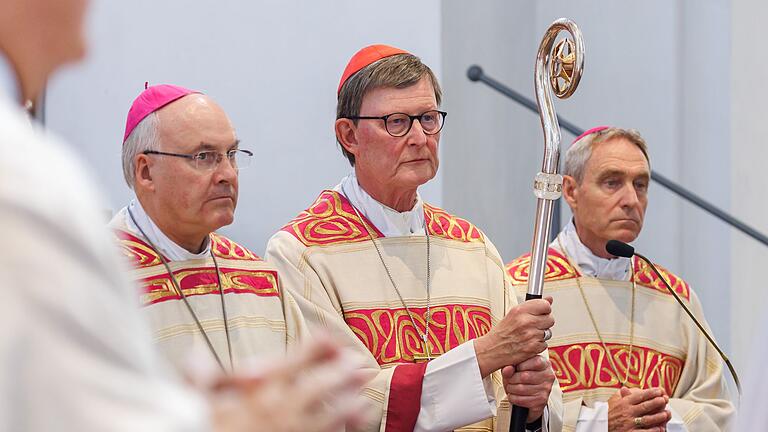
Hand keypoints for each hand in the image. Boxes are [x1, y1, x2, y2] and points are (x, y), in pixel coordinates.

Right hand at [206, 336, 366, 431]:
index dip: (314, 347)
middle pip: (320, 385)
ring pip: (330, 415)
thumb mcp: (198, 405)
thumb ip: (201, 379)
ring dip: (350, 403)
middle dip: (340, 372)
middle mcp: (280, 410)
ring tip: (364, 395)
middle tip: (357, 362)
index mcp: (259, 392)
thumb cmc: (206, 430)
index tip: (329, 337)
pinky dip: (344, 428)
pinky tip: (356, 421)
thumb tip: (194, 355)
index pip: (293, 362)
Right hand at [475, 297, 553, 376]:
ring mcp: (530, 335)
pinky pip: (545, 344)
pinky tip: (528, 343)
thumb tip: (549, 299)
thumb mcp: (513, 314)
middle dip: (544, 322)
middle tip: (534, 325)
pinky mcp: (533, 348)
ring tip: (529, 335)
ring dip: (541, 334)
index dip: (545, 309)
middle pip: (550, 319)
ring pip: (548, 332)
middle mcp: (526, 322)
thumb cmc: (501, 332)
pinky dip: (538, 345)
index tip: (541, 312)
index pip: (545, 305)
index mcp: (520, 311)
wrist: (492, 350)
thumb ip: (532, 306)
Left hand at [502, 355, 554, 422]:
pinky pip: (521, 400)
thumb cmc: (521, 375)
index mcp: (544, 363)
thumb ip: (510, 365)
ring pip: (521, 389)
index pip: (534, 362)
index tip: (516, 368)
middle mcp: (548, 375)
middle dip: (511, 379)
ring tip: (510, 387)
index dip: (520, 366)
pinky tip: (513, 395)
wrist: (527, 393)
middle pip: (524, 376)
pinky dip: (513, 398)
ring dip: (510, 389)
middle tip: (509, 380)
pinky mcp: (541, 401)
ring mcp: (546, 389)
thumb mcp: (515, 367)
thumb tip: (507, 369)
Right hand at [607, 387, 670, 431]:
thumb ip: (622, 396)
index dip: (651, 393)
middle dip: (657, 403)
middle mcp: (627, 412)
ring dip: (658, 417)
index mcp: (624, 403)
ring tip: (666, 414)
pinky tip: (659, 428)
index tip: (659, 391)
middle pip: (645, 406)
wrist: (600, 426)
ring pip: (647, 419)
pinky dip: (652, 431)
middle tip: (665, 400)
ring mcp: (629, 423)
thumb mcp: (614, 402)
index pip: (640, 396)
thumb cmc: (609, 415)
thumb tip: (626, 388)